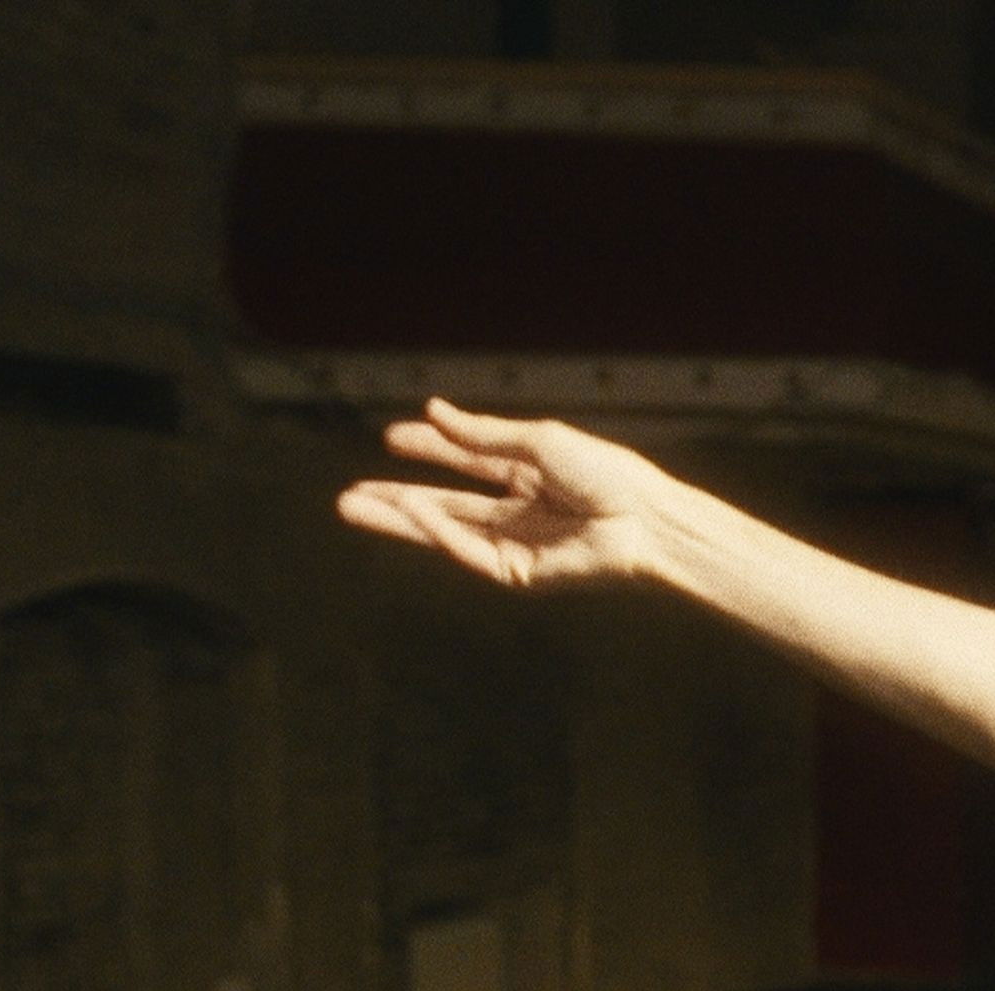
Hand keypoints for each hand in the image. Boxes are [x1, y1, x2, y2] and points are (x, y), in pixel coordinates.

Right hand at [335, 397, 670, 590]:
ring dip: (399, 520)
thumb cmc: (607, 475)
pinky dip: (437, 532)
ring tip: (352, 507)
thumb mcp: (539, 442)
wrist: (644, 520)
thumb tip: (433, 411)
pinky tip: (412, 512)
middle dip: (397, 499)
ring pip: (446, 532)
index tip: (392, 438)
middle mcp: (520, 510)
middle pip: (447, 505)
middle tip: (350, 494)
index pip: (468, 461)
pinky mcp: (518, 574)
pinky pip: (467, 551)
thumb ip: (484, 434)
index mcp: (531, 474)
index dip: (430, 449)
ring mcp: (517, 544)